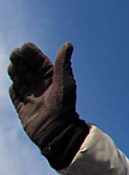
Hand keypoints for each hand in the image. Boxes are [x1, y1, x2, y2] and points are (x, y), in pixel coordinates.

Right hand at [8, 42, 87, 168]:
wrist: (57, 130)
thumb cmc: (64, 106)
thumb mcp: (65, 82)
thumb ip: (63, 63)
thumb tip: (68, 44)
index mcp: (52, 79)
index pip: (38, 62)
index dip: (31, 53)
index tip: (25, 47)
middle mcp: (41, 86)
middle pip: (27, 69)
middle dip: (20, 60)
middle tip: (16, 54)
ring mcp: (31, 97)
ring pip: (19, 80)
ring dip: (15, 72)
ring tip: (13, 66)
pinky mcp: (23, 108)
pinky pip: (15, 96)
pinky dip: (13, 90)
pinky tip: (12, 85)